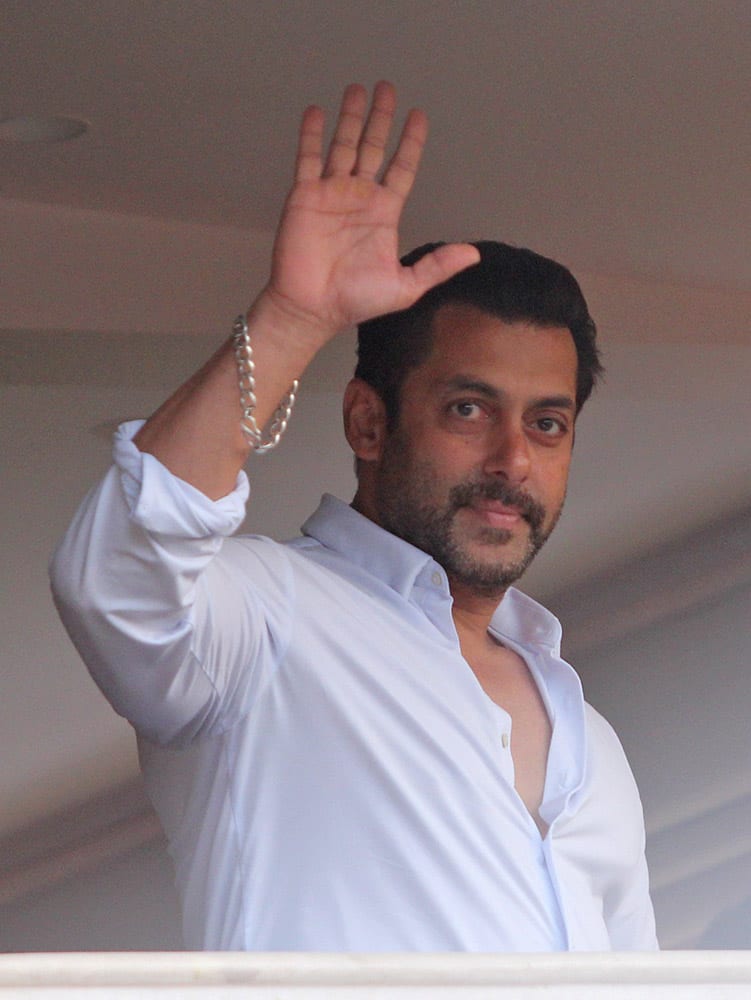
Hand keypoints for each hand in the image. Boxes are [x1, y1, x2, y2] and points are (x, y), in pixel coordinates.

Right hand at [264, 81, 479, 341]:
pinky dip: (312, 135)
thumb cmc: (356, 301)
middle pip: (373, 148)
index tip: (418, 116)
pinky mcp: (304, 196)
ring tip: (357, 89)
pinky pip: (308, 158)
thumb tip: (474, 254)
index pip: (401, 168)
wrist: (312, 308)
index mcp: (383, 213)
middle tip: (387, 87)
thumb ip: (437, 266)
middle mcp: (359, 197)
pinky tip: (318, 111)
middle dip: (381, 118)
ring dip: (350, 118)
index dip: (410, 143)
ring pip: (343, 146)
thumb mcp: (406, 287)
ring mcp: (331, 194)